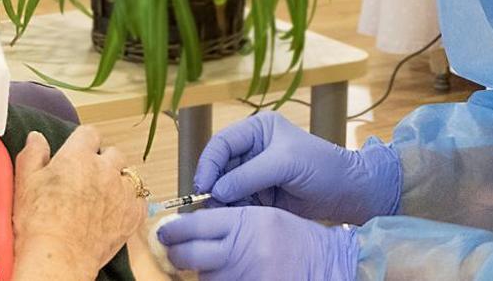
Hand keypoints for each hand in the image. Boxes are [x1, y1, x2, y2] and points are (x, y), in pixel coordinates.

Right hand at [12, 127, 146, 278]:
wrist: (59, 257)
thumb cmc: (39, 222)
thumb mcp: (25, 183)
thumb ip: (32, 155)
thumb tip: (37, 138)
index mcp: (78, 156)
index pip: (89, 133)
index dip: (83, 142)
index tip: (79, 151)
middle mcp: (105, 169)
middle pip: (113, 153)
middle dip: (103, 161)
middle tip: (89, 178)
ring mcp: (122, 191)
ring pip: (129, 175)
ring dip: (118, 181)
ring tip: (104, 196)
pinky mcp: (133, 214)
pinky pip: (139, 200)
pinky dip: (130, 203)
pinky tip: (116, 211)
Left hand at [158, 206, 357, 279]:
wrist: (328, 262)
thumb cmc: (296, 237)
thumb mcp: (263, 217)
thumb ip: (228, 222)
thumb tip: (188, 229)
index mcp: (244, 222)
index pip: (193, 225)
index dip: (172, 230)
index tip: (164, 232)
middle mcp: (241, 249)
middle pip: (188, 255)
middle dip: (176, 255)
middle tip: (174, 252)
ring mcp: (245, 275)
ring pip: (202, 278)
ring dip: (201, 273)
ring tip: (213, 265)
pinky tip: (227, 276)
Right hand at [194, 112, 399, 223]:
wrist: (347, 192)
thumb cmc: (323, 166)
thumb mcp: (285, 163)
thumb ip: (249, 175)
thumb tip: (216, 189)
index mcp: (257, 129)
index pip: (222, 143)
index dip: (209, 163)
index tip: (203, 184)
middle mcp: (252, 149)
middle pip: (219, 166)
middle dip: (213, 185)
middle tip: (208, 204)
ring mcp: (254, 173)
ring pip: (225, 187)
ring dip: (223, 201)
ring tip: (226, 213)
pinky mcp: (259, 194)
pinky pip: (237, 202)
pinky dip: (234, 210)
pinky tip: (239, 216)